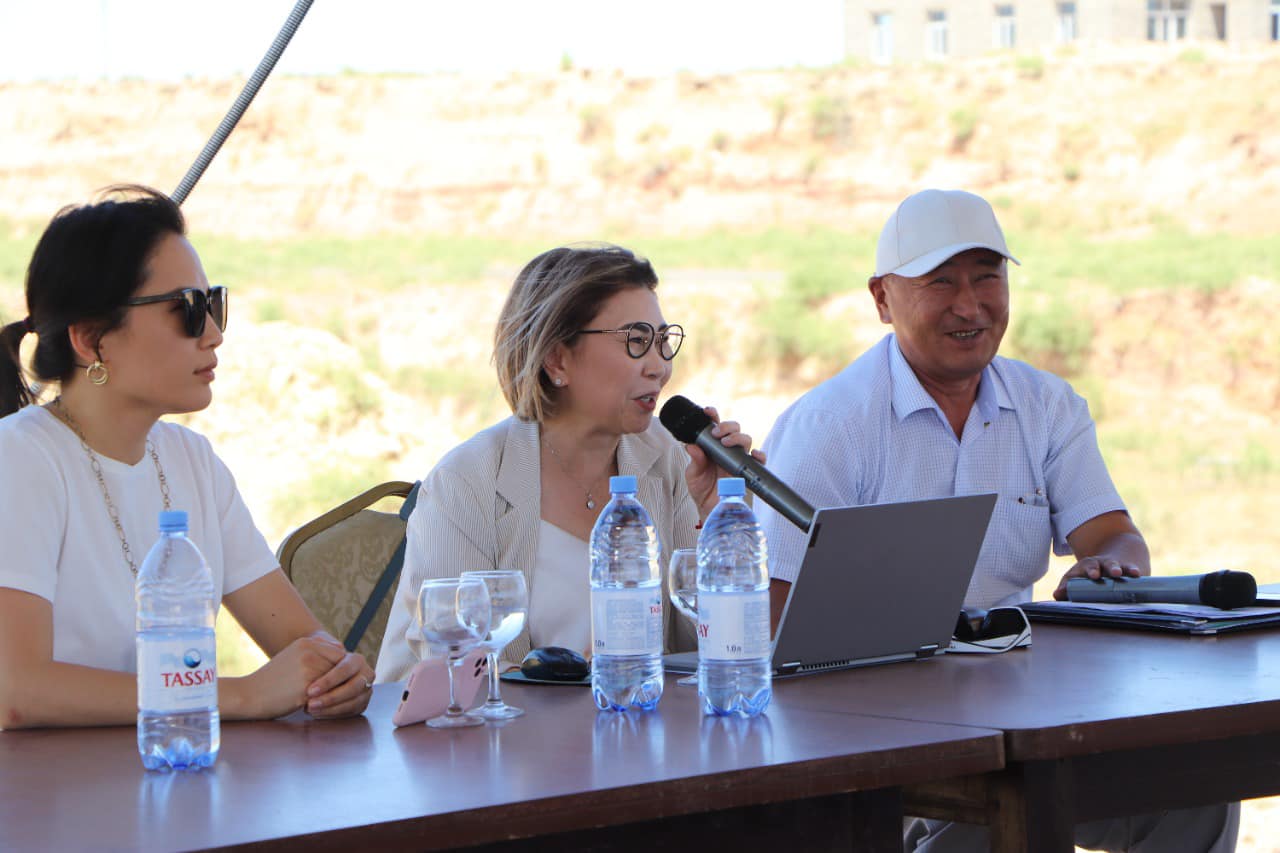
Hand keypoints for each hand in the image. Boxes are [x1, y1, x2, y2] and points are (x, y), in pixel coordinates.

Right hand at [234, 634, 348, 719]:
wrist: (249, 695)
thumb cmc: (273, 679)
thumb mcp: (294, 657)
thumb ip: (317, 654)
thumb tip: (344, 656)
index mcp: (306, 642)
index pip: (339, 653)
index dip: (340, 668)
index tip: (337, 680)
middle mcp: (309, 652)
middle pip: (340, 667)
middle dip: (339, 680)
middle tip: (334, 692)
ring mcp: (308, 669)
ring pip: (335, 682)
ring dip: (332, 692)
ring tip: (322, 699)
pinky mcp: (306, 688)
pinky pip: (326, 695)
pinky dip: (324, 702)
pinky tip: (313, 706)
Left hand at [304, 641, 374, 718]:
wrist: (322, 671)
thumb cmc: (318, 658)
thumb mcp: (319, 649)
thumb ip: (325, 646)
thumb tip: (337, 646)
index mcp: (357, 660)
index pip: (345, 670)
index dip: (328, 681)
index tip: (310, 690)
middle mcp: (365, 675)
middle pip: (352, 688)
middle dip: (330, 698)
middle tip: (310, 704)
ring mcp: (366, 690)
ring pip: (353, 703)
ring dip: (331, 709)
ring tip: (311, 710)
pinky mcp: (361, 704)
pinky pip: (350, 712)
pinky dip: (334, 715)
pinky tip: (318, 714)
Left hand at [682, 405, 765, 518]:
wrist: (709, 508)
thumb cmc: (701, 488)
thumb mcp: (693, 474)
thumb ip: (695, 460)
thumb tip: (691, 446)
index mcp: (713, 446)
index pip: (715, 425)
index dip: (713, 415)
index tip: (707, 411)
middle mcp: (727, 449)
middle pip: (734, 428)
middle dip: (727, 426)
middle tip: (716, 433)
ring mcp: (738, 459)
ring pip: (746, 440)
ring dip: (738, 437)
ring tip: (727, 443)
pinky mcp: (747, 471)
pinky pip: (758, 461)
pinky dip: (759, 455)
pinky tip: (753, 454)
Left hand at [1053, 556, 1143, 599]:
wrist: (1113, 563)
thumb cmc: (1091, 577)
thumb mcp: (1078, 580)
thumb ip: (1067, 588)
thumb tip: (1057, 594)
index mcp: (1083, 567)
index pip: (1079, 570)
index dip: (1080, 575)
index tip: (1087, 578)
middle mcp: (1097, 564)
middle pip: (1094, 564)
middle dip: (1094, 569)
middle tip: (1095, 575)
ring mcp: (1112, 566)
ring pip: (1112, 565)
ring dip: (1114, 568)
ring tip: (1118, 573)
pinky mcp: (1126, 568)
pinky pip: (1129, 568)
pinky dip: (1132, 570)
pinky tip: (1137, 574)